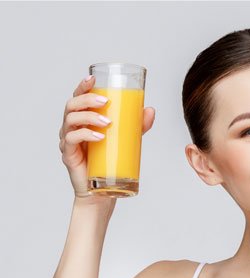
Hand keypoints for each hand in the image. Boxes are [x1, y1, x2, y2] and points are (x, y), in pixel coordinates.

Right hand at [59, 76, 154, 200]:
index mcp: (81, 119)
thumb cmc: (109, 165)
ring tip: (108, 122)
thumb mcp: (125, 141)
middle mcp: (71, 127)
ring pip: (71, 119)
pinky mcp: (68, 155)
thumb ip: (136, 125)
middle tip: (106, 101)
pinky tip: (99, 137)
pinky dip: (85, 135)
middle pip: (72, 105)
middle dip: (88, 99)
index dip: (82, 85)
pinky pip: (72, 139)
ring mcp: (68, 141)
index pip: (78, 97)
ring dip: (90, 117)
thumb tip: (150, 109)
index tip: (93, 78)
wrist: (101, 195)